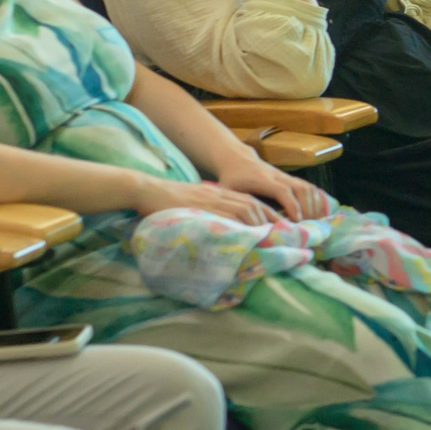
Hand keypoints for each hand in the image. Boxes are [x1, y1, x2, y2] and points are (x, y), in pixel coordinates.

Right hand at [130, 174, 272, 226]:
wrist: (148, 191)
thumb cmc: (167, 203)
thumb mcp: (195, 207)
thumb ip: (209, 216)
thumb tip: (221, 234)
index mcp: (219, 194)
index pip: (251, 202)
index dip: (267, 215)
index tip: (280, 228)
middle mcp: (220, 195)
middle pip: (253, 205)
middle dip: (270, 220)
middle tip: (283, 235)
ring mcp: (212, 200)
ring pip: (245, 209)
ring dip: (260, 224)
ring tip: (271, 238)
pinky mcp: (202, 207)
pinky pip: (226, 215)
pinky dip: (240, 226)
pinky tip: (248, 236)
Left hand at [214, 153, 330, 222]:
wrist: (237, 159)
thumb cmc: (231, 179)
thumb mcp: (227, 192)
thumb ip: (236, 207)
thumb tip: (246, 228)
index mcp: (262, 179)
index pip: (282, 190)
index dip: (292, 205)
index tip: (297, 221)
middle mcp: (277, 176)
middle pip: (300, 187)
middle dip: (308, 207)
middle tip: (309, 225)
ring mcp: (285, 176)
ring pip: (307, 186)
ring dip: (314, 204)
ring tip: (316, 222)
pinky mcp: (290, 178)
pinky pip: (308, 187)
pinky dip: (316, 200)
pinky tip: (319, 213)